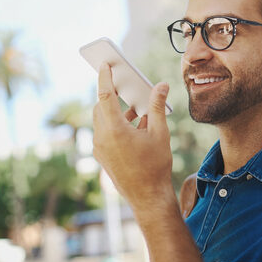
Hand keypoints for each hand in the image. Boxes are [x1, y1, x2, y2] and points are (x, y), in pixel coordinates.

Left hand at [92, 63, 174, 212]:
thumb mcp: (160, 133)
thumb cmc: (155, 165)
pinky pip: (105, 133)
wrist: (148, 197)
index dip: (104, 77)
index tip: (104, 64)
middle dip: (111, 95)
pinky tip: (134, 127)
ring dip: (116, 112)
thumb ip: (157, 106)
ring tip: (136, 111)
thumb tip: (161, 85)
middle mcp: (102, 137)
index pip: (104, 95)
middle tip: (121, 83)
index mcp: (114, 129)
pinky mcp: (101, 156)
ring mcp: (99, 148)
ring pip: (102, 120)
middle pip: (101, 107)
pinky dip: (116, 125)